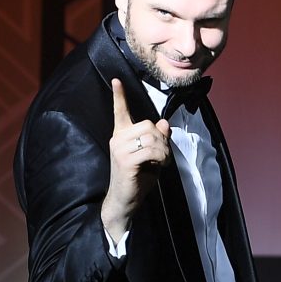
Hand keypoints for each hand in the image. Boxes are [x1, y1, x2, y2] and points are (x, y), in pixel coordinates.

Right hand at [103, 77, 170, 244]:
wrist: (125, 201)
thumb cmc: (138, 179)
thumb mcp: (152, 156)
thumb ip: (157, 139)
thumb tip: (164, 123)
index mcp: (121, 136)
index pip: (120, 112)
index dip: (119, 96)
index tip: (117, 80)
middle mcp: (117, 139)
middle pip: (147, 125)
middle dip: (162, 139)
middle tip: (164, 155)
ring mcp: (119, 148)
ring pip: (151, 137)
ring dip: (164, 150)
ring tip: (162, 161)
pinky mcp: (124, 160)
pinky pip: (150, 150)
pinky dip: (161, 157)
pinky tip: (159, 165)